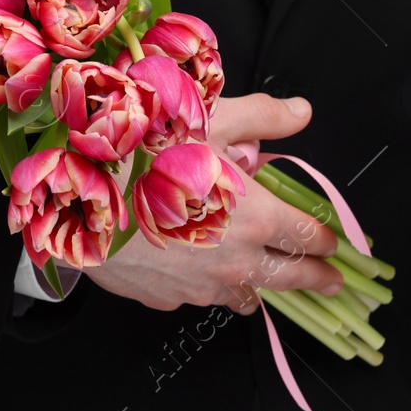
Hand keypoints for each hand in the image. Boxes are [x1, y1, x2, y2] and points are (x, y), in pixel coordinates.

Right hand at [83, 93, 340, 314]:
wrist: (73, 194)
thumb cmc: (141, 152)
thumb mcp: (210, 116)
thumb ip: (264, 117)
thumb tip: (299, 112)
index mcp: (255, 217)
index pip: (309, 236)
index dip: (328, 239)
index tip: (337, 243)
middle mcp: (233, 259)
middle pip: (290, 278)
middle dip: (315, 278)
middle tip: (331, 282)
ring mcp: (198, 285)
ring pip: (244, 294)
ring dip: (258, 284)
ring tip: (264, 275)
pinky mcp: (165, 298)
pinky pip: (199, 296)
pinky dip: (207, 284)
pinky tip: (200, 264)